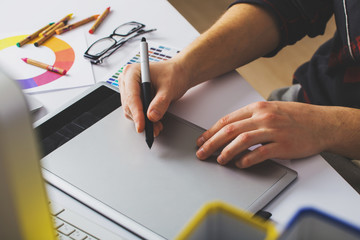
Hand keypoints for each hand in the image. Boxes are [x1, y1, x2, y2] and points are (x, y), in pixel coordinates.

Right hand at [118, 59, 189, 135]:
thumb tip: (151, 116)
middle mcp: (127, 80)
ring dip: (143, 120)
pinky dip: (144, 119)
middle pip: (129, 105)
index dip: (136, 112)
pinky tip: (154, 122)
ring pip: (131, 111)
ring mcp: (129, 89)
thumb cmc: (173, 74)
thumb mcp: (169, 88)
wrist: (179, 74)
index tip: (142, 125)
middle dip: (141, 119)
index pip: (131, 96)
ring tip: (156, 125)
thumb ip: (160, 102)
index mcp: (132, 72)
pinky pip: (135, 112)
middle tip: (153, 128)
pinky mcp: (134, 97)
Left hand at [196, 101, 332, 167]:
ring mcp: (273, 131)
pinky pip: (260, 153)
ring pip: (242, 141)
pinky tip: (240, 164)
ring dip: (226, 151)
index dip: (210, 131)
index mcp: (257, 108)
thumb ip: (250, 117)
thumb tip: (228, 130)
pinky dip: (247, 159)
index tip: (201, 140)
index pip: (227, 120)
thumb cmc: (295, 117)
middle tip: (202, 152)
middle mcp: (263, 117)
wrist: (322, 123)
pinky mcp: (283, 145)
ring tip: (219, 160)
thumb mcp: (270, 109)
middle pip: (230, 130)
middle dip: (211, 143)